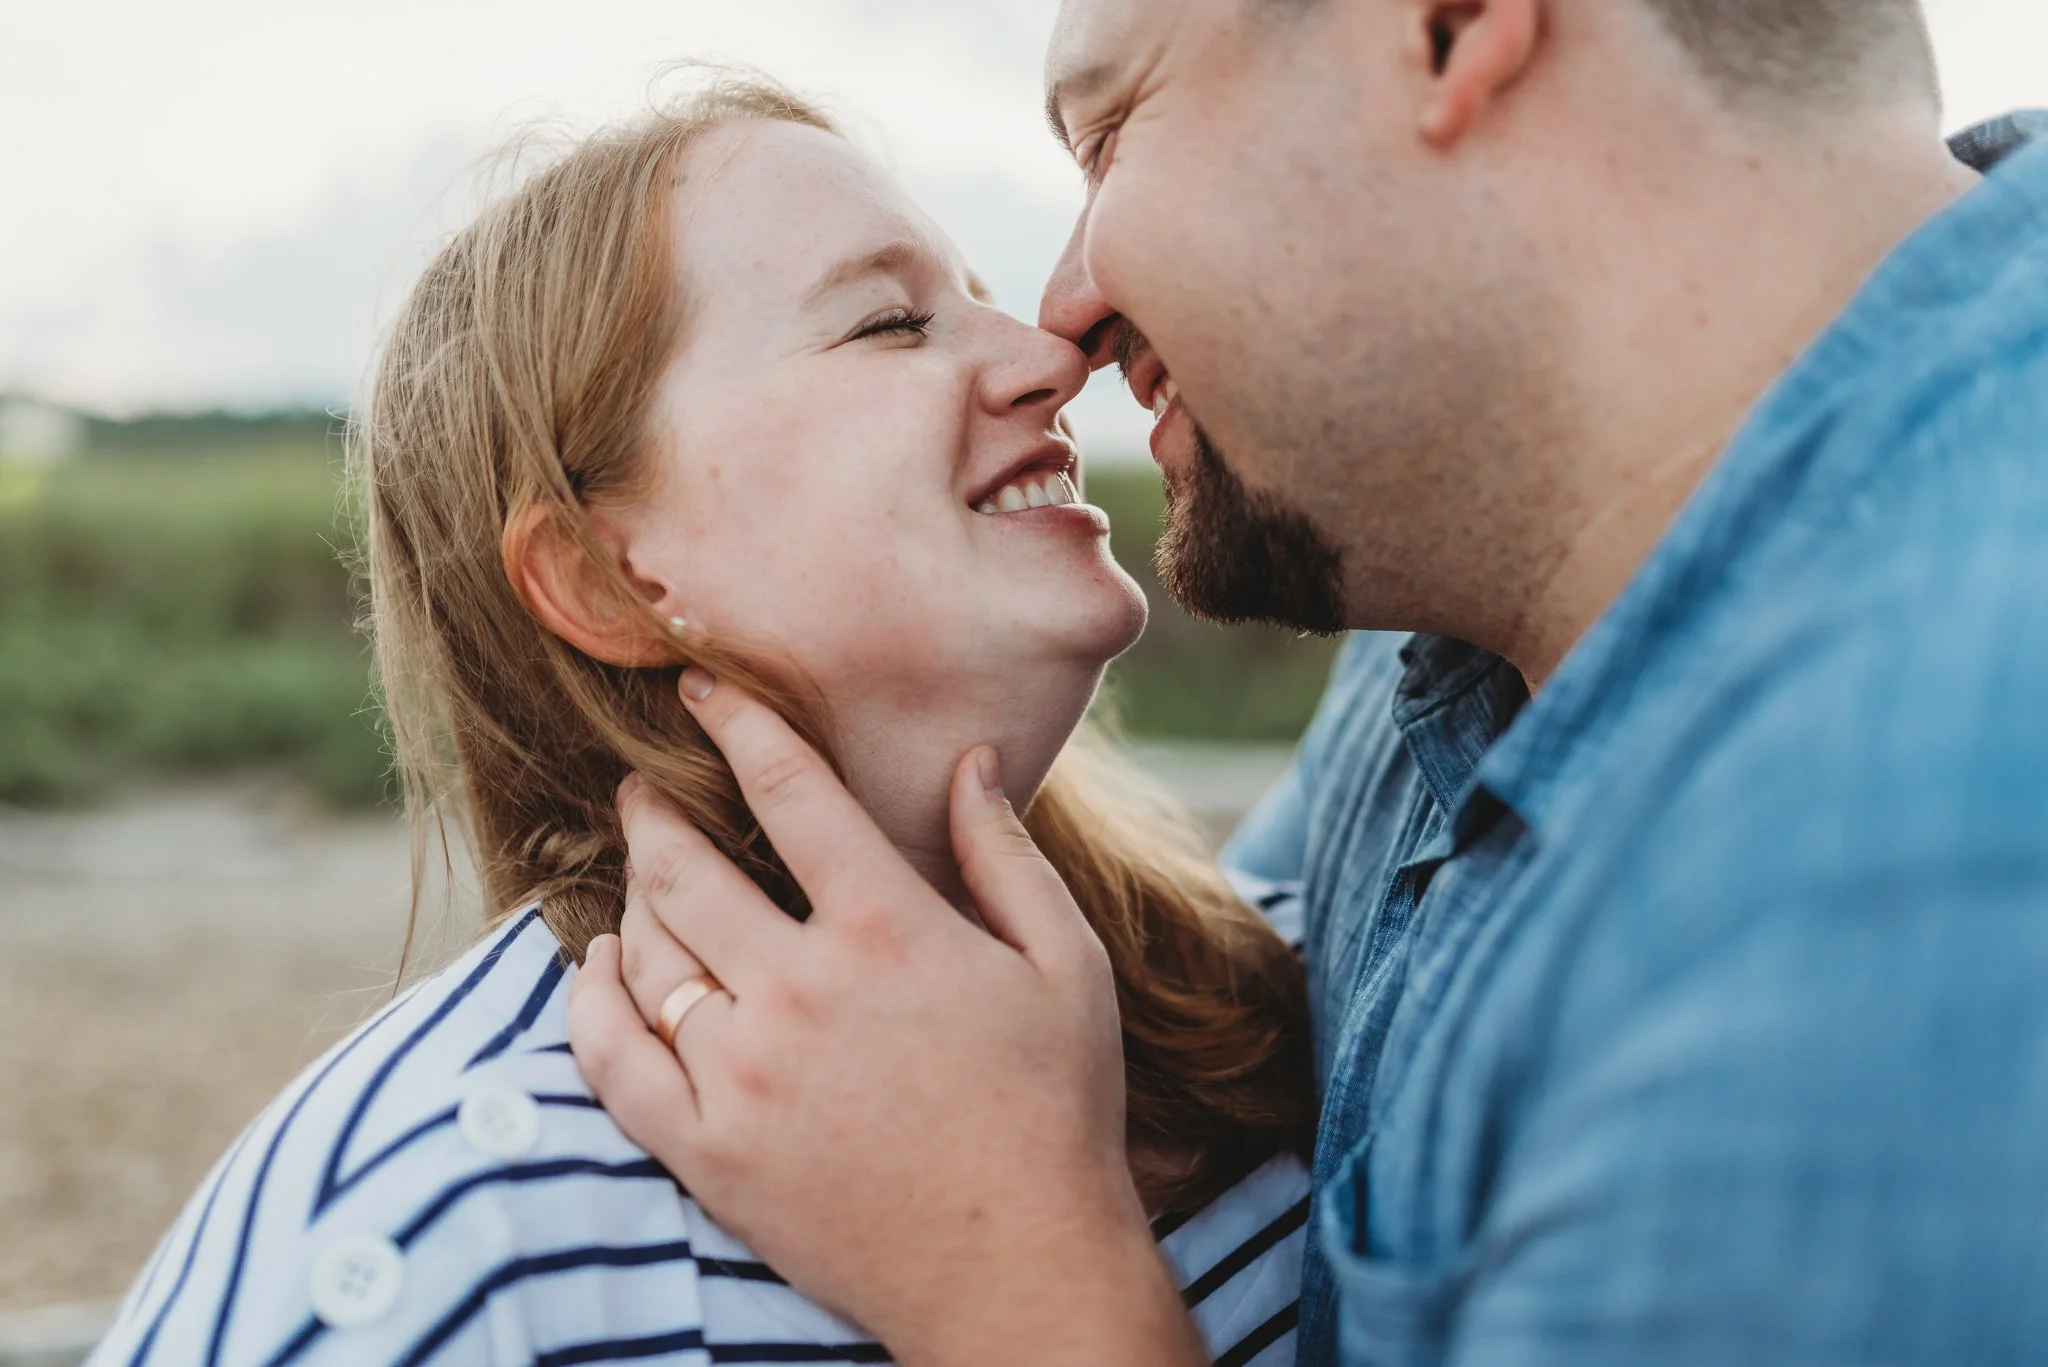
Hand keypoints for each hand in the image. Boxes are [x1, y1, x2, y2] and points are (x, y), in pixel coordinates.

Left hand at [566, 670, 1204, 1366]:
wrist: (1017, 1272)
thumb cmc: (1056, 1112)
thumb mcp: (1066, 965)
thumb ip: (1005, 854)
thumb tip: (967, 759)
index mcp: (888, 929)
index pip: (788, 792)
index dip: (737, 726)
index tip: (697, 690)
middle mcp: (800, 990)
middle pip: (687, 868)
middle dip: (652, 811)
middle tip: (639, 787)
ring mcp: (742, 1075)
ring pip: (647, 956)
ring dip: (629, 898)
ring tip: (634, 875)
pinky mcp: (708, 1151)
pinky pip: (613, 1060)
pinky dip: (592, 1002)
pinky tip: (598, 971)